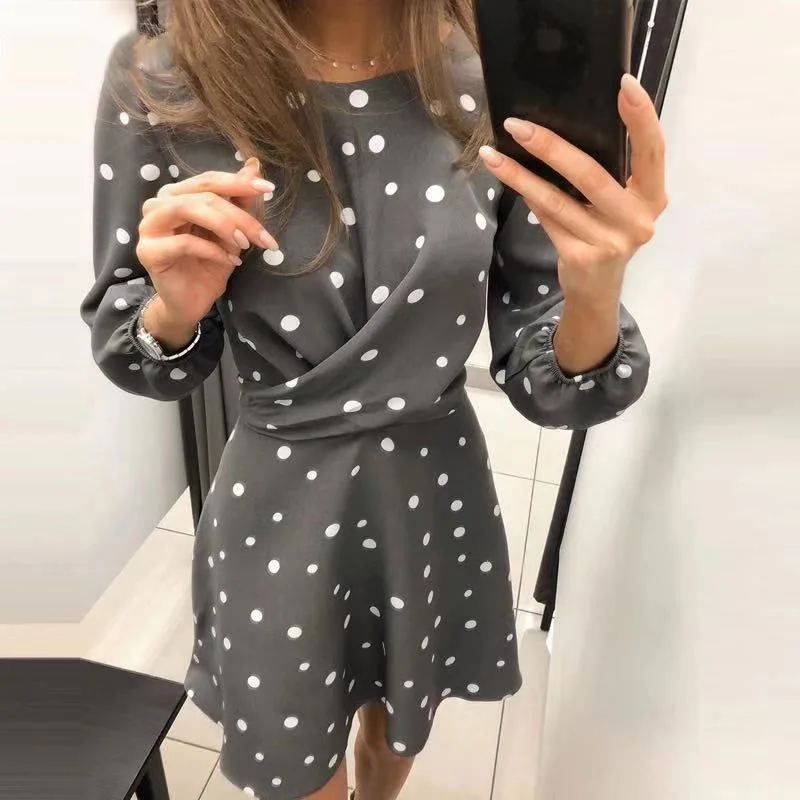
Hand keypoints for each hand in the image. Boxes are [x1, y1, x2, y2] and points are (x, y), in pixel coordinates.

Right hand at [136, 159, 277, 344]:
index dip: (239, 182)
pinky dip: (213, 250)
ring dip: (224, 225)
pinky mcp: (148, 251)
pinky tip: (230, 260)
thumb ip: (239, 200)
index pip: (209, 181)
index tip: (269, 188)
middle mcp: (159, 205)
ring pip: (188, 209)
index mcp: (177, 195)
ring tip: (246, 244)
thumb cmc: (210, 265)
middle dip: (239, 214)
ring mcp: (149, 227)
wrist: (192, 303)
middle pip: (203, 195)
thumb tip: (254, 165)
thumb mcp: (232, 232)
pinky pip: (184, 242)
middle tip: (264, 236)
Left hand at [479, 73, 667, 304]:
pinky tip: (507, 176)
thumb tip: (568, 122)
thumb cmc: (608, 233)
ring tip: (494, 153)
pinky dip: (526, 195)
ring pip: (558, 199)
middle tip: (518, 124)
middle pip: (591, 174)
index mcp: (653, 197)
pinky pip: (547, 218)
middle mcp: (637, 219)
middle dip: (551, 146)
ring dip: (521, 174)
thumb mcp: (620, 203)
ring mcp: (609, 241)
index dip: (641, 117)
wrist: (596, 289)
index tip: (624, 83)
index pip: (653, 150)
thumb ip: (611, 171)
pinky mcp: (581, 256)